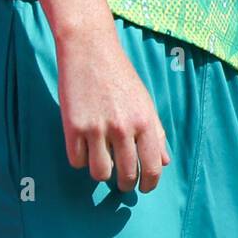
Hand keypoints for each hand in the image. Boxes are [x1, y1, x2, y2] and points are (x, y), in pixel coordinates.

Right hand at [56, 21, 170, 193]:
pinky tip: (85, 147)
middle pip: (126, 176)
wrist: (90, 49)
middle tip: (123, 182)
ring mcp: (97, 128)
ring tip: (103, 162)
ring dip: (102, 173)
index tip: (144, 188)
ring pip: (100, 173)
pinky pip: (77, 162)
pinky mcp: (72, 127)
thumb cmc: (120, 75)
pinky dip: (81, 159)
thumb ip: (156, 132)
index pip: (152, 167)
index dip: (149, 184)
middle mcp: (123, 127)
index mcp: (145, 120)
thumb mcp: (145, 100)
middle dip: (125, 184)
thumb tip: (165, 162)